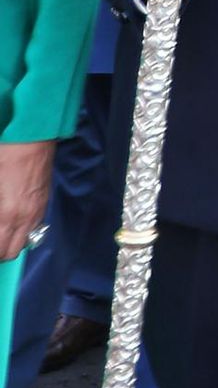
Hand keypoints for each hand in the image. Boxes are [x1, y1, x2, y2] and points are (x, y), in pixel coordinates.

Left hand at [0, 139, 53, 262]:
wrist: (33, 136)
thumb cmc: (5, 156)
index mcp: (8, 215)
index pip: (0, 249)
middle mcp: (25, 218)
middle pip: (11, 252)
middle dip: (0, 250)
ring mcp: (38, 211)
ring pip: (24, 241)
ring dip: (10, 241)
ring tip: (1, 230)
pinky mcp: (44, 201)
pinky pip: (33, 227)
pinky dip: (21, 229)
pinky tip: (12, 218)